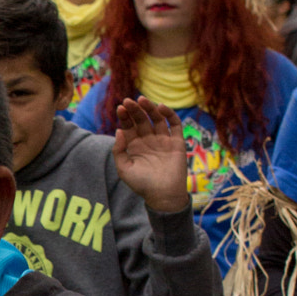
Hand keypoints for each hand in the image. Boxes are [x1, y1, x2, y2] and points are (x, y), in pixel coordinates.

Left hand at [111, 97, 190, 213]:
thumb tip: (119, 130)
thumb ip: (119, 150)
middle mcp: (149, 141)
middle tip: (129, 101)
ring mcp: (163, 140)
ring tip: (142, 100)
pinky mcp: (177, 142)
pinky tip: (161, 107)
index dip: (125, 117)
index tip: (121, 108)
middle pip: (141, 120)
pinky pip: (175, 125)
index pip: (129, 127)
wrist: (163, 195)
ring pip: (157, 119)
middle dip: (135, 110)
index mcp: (135, 146)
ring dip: (150, 108)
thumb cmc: (142, 185)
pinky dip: (169, 114)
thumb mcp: (124, 169)